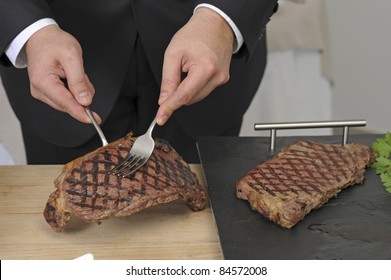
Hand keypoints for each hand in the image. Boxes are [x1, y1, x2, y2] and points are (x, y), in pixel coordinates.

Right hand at [25, 25, 99, 122]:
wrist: (42, 37)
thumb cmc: (54, 43)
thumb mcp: (72, 57)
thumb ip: (79, 81)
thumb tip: (85, 101)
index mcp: (43, 82)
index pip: (66, 103)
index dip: (81, 113)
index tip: (94, 119)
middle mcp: (40, 90)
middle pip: (68, 104)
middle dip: (81, 94)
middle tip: (82, 76)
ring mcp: (42, 92)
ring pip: (69, 102)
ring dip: (78, 91)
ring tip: (74, 72)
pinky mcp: (46, 92)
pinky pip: (66, 97)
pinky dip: (74, 89)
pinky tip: (71, 77)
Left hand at [156, 7, 233, 125]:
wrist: (215, 24)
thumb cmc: (195, 34)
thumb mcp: (173, 54)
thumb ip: (168, 79)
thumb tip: (165, 100)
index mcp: (205, 68)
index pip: (184, 96)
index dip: (170, 108)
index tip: (161, 118)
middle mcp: (216, 76)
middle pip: (190, 98)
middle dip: (177, 94)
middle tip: (174, 76)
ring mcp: (221, 79)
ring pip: (197, 96)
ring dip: (186, 90)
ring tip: (186, 68)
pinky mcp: (223, 79)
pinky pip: (204, 90)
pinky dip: (195, 86)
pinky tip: (194, 72)